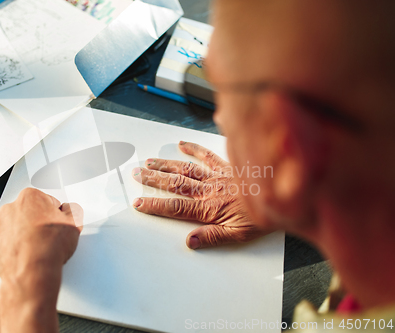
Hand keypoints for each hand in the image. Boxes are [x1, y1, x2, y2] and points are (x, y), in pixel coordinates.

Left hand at [0, 188, 82, 332]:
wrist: (33, 272)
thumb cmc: (49, 247)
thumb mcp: (75, 222)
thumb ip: (72, 210)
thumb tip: (70, 210)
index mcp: (29, 197)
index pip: (47, 201)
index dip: (55, 214)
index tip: (58, 224)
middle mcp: (10, 209)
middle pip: (28, 213)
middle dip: (38, 223)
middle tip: (49, 237)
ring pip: (15, 228)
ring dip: (24, 235)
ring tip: (38, 249)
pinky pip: (5, 245)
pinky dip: (13, 249)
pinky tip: (26, 256)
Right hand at [132, 141, 270, 249]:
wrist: (287, 197)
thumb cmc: (264, 218)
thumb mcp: (240, 236)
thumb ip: (213, 237)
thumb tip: (190, 241)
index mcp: (210, 207)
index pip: (175, 206)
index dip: (155, 204)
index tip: (139, 202)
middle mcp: (210, 189)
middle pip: (175, 183)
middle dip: (153, 179)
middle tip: (136, 174)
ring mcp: (218, 176)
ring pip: (186, 168)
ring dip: (166, 165)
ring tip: (149, 162)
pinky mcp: (228, 166)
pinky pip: (209, 154)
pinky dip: (195, 148)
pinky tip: (182, 143)